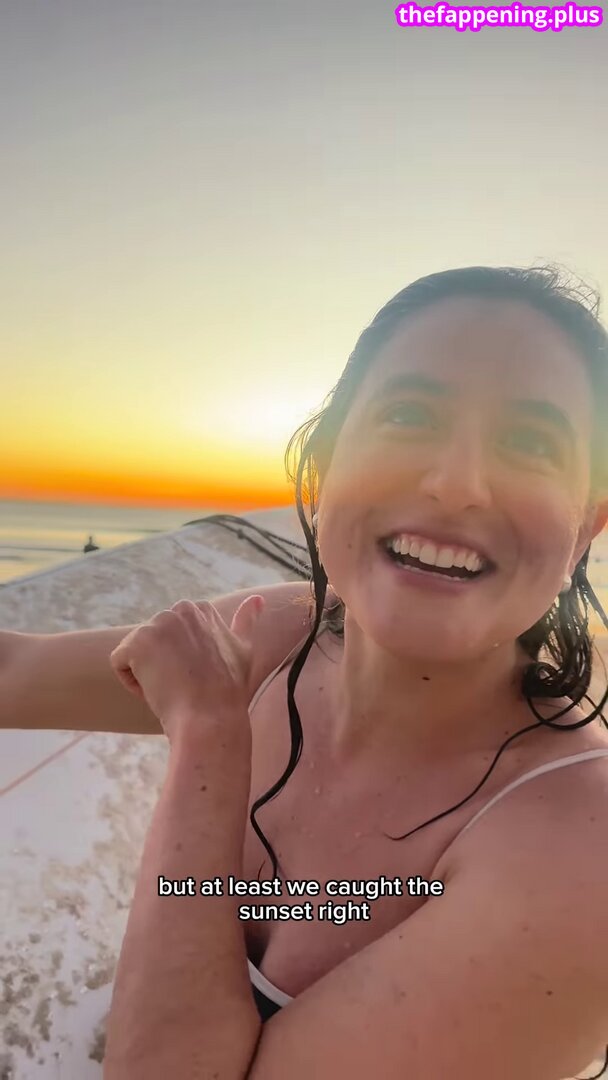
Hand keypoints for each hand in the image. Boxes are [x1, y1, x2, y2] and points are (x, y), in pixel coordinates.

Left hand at [109, 595, 264, 741]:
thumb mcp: (243, 649)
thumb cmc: (228, 691)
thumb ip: (246, 621)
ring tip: (173, 689)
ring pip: (138, 653)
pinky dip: (132, 682)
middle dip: (164, 665)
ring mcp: (158, 623)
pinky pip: (120, 663)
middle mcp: (179, 609)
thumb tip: (258, 598)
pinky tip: (155, 691)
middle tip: (186, 685)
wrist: (211, 718)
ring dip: (149, 674)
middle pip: (154, 643)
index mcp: (201, 609)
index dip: (184, 662)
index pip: (173, 637)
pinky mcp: (138, 641)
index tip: (199, 677)